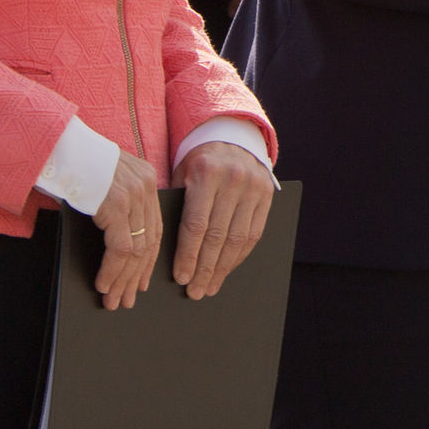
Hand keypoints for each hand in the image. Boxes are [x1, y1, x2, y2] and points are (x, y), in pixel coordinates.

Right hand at [91, 151, 162, 310]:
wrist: (56, 146)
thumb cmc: (75, 165)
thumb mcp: (107, 181)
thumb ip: (120, 203)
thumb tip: (121, 247)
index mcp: (146, 178)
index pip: (155, 227)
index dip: (149, 259)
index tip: (142, 281)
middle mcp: (145, 185)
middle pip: (149, 241)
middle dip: (137, 275)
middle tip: (127, 299)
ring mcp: (132, 194)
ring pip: (137, 249)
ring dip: (123, 280)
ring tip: (113, 300)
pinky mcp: (116, 204)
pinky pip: (120, 248)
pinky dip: (112, 271)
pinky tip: (103, 285)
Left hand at [170, 140, 275, 299]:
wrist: (232, 136)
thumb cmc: (199, 163)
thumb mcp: (183, 175)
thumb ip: (176, 205)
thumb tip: (161, 251)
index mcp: (207, 173)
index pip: (196, 224)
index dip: (188, 256)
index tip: (181, 278)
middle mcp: (233, 179)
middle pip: (217, 236)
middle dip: (204, 268)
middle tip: (195, 291)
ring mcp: (253, 186)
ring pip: (237, 238)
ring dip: (223, 268)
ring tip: (210, 287)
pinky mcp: (268, 194)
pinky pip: (254, 233)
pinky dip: (240, 256)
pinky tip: (227, 269)